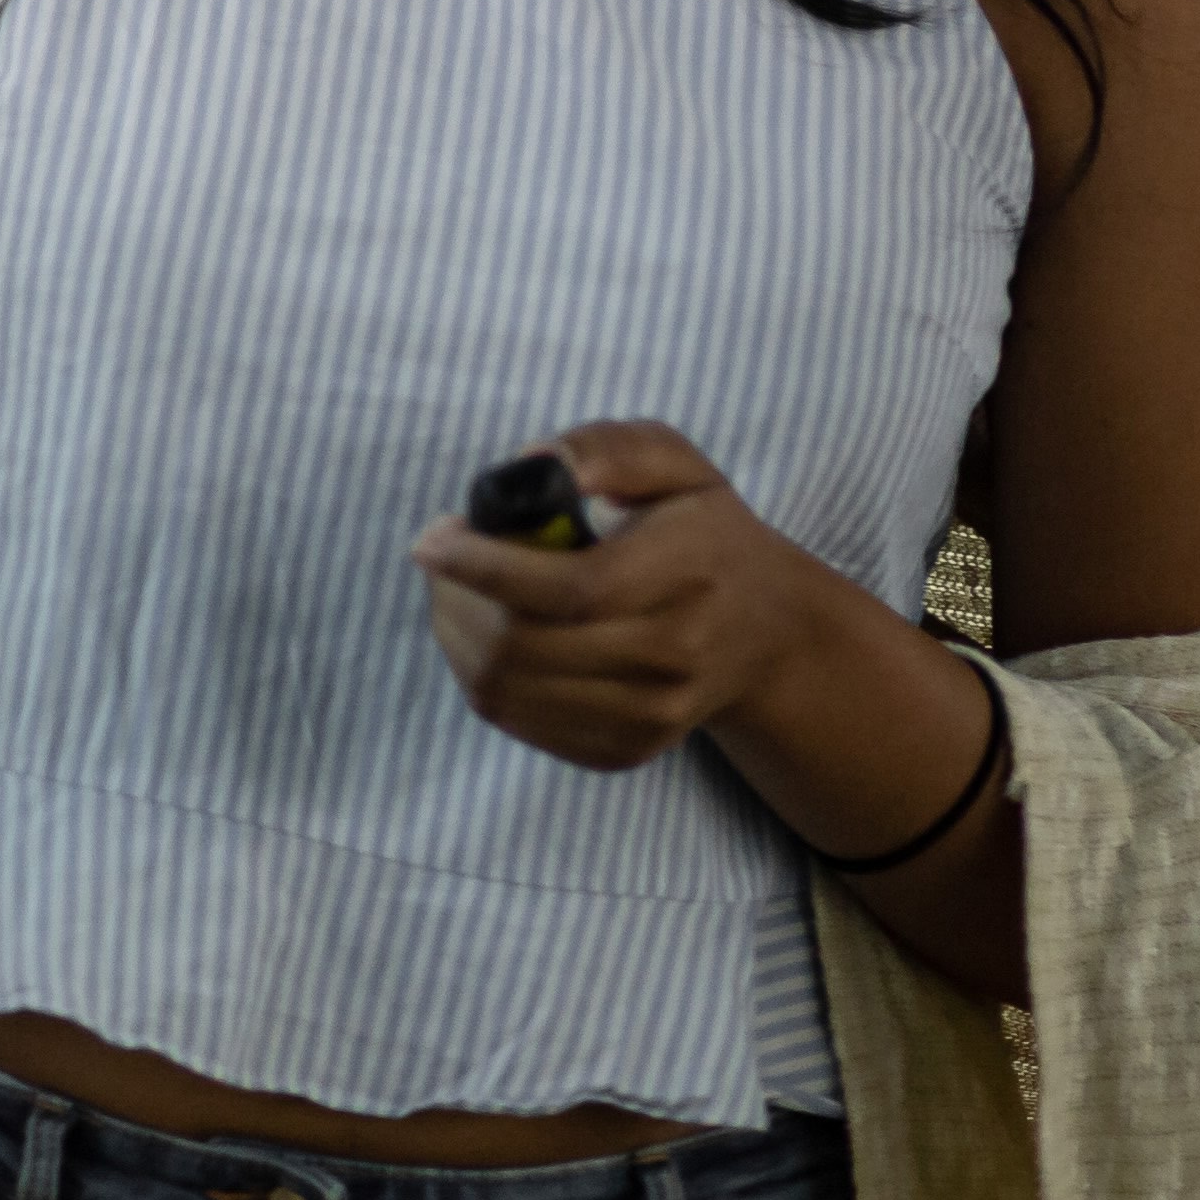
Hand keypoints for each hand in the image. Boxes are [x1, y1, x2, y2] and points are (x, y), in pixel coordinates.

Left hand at [408, 420, 833, 774]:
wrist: (767, 634)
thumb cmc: (705, 534)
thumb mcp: (674, 465)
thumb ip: (608, 449)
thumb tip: (533, 462)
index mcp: (684, 578)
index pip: (566, 589)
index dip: (482, 565)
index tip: (433, 537)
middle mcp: (670, 659)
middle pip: (522, 647)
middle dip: (455, 598)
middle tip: (440, 558)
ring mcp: (649, 716)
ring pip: (508, 691)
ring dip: (457, 636)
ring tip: (458, 591)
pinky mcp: (625, 750)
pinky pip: (520, 722)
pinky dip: (483, 675)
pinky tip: (488, 633)